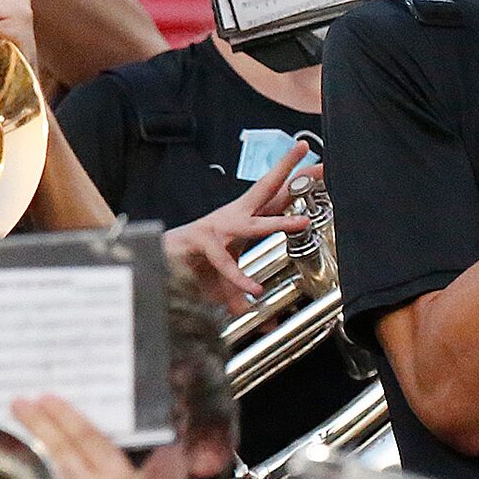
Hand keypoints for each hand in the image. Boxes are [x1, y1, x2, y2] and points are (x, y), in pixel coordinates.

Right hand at [163, 137, 315, 311]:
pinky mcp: (202, 240)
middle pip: (266, 189)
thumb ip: (248, 299)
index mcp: (244, 219)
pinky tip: (252, 289)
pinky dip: (239, 276)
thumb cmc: (194, 266)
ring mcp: (218, 226)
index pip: (276, 196)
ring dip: (279, 224)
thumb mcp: (229, 285)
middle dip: (288, 170)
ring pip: (254, 223)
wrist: (157, 263)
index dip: (297, 180)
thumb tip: (269, 325)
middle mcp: (234, 217)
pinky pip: (225, 260)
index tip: (320, 165)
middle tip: (309, 154)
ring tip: (302, 224)